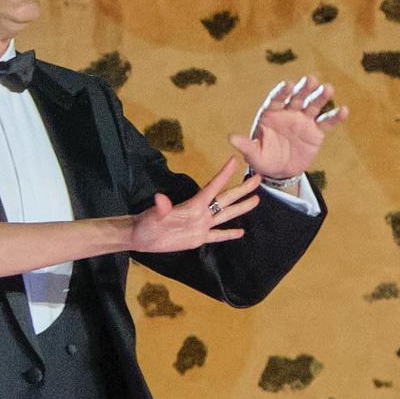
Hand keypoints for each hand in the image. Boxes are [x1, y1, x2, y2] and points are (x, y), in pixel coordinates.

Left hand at [126, 156, 263, 253]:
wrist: (141, 237)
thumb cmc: (146, 224)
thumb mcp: (153, 216)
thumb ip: (161, 208)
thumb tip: (160, 198)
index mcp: (193, 205)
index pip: (212, 187)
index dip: (224, 174)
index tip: (235, 160)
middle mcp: (201, 212)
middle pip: (226, 199)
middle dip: (242, 189)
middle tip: (258, 178)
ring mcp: (201, 225)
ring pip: (226, 214)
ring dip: (241, 207)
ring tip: (256, 200)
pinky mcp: (198, 238)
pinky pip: (218, 235)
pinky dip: (229, 233)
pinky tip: (241, 231)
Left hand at [231, 76, 342, 183]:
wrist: (280, 171)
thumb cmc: (263, 159)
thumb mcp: (253, 154)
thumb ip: (245, 145)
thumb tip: (231, 138)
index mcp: (270, 114)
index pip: (276, 100)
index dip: (281, 92)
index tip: (288, 85)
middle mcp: (288, 113)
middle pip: (296, 98)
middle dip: (303, 88)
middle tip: (311, 78)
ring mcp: (303, 120)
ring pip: (312, 106)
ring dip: (321, 97)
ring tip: (328, 88)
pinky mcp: (316, 131)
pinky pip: (326, 123)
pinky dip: (334, 117)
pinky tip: (344, 110)